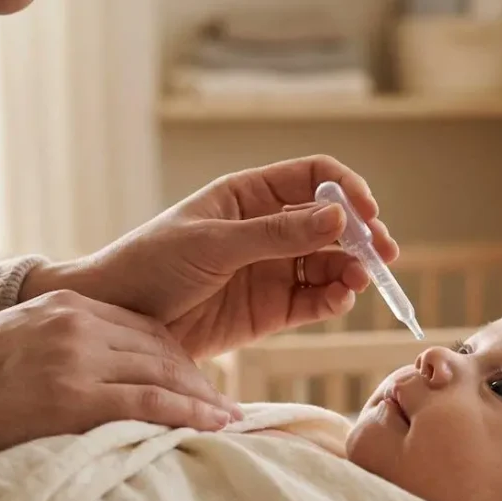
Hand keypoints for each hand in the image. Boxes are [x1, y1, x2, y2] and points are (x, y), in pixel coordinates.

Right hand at [0, 290, 240, 471]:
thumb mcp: (10, 345)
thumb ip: (53, 349)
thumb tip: (85, 381)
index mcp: (62, 302)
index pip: (141, 326)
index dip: (176, 356)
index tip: (199, 381)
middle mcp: (75, 321)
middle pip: (160, 346)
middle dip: (197, 378)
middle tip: (225, 407)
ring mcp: (74, 357)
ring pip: (163, 371)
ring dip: (204, 399)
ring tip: (231, 422)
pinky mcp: (71, 397)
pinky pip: (149, 403)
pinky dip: (189, 415)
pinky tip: (214, 427)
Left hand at [20, 155, 399, 359]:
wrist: (117, 323)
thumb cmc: (150, 265)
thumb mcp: (212, 244)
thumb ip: (275, 235)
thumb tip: (337, 218)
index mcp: (248, 196)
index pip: (313, 177)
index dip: (346, 189)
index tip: (366, 213)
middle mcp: (267, 229)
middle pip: (332, 223)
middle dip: (362, 236)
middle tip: (384, 256)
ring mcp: (271, 270)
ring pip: (330, 263)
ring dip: (351, 270)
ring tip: (357, 282)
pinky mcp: (271, 311)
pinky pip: (315, 301)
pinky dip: (334, 300)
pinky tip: (340, 300)